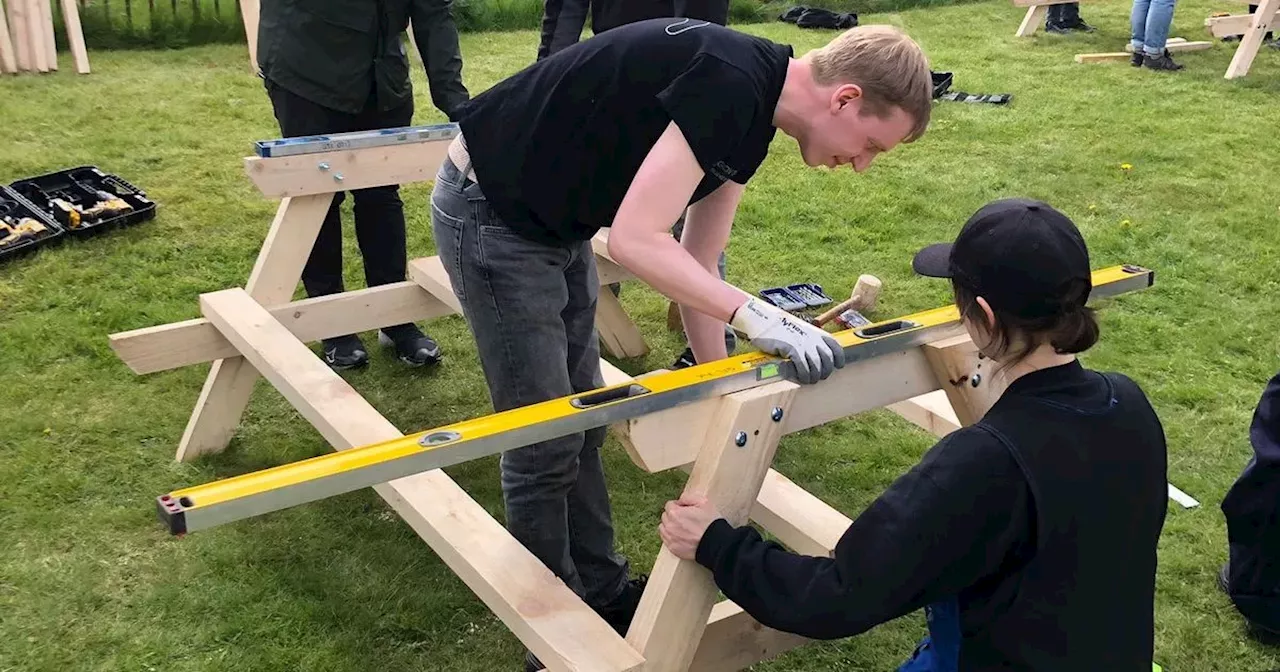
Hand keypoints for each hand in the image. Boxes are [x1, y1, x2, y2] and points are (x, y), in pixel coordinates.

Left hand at [659, 494, 723, 560]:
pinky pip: (665, 539)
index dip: (678, 505)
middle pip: (665, 516)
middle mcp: (669, 525)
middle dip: (673, 515)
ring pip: (663, 528)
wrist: (715, 544)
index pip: (669, 505)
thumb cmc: (710, 523)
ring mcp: (670, 538)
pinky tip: (680, 536)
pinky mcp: (673, 548)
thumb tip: (680, 500)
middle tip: (685, 518)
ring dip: (670, 525)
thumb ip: (688, 497)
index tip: (685, 509)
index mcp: (675, 513)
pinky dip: (670, 536)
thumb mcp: (703, 502)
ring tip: (682, 528)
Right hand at [730, 298, 845, 383]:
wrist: (764, 320)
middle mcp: (812, 337)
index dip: (839, 358)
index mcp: (816, 332)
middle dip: (826, 371)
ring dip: (815, 376)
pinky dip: (804, 374)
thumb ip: (809, 342)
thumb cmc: (780, 329)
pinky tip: (802, 378)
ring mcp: (803, 343)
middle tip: (820, 377)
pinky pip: (803, 366)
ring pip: (817, 365)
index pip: (835, 346)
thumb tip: (816, 358)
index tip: (838, 366)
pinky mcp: (792, 348)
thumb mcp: (800, 332)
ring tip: (810, 380)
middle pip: (828, 359)